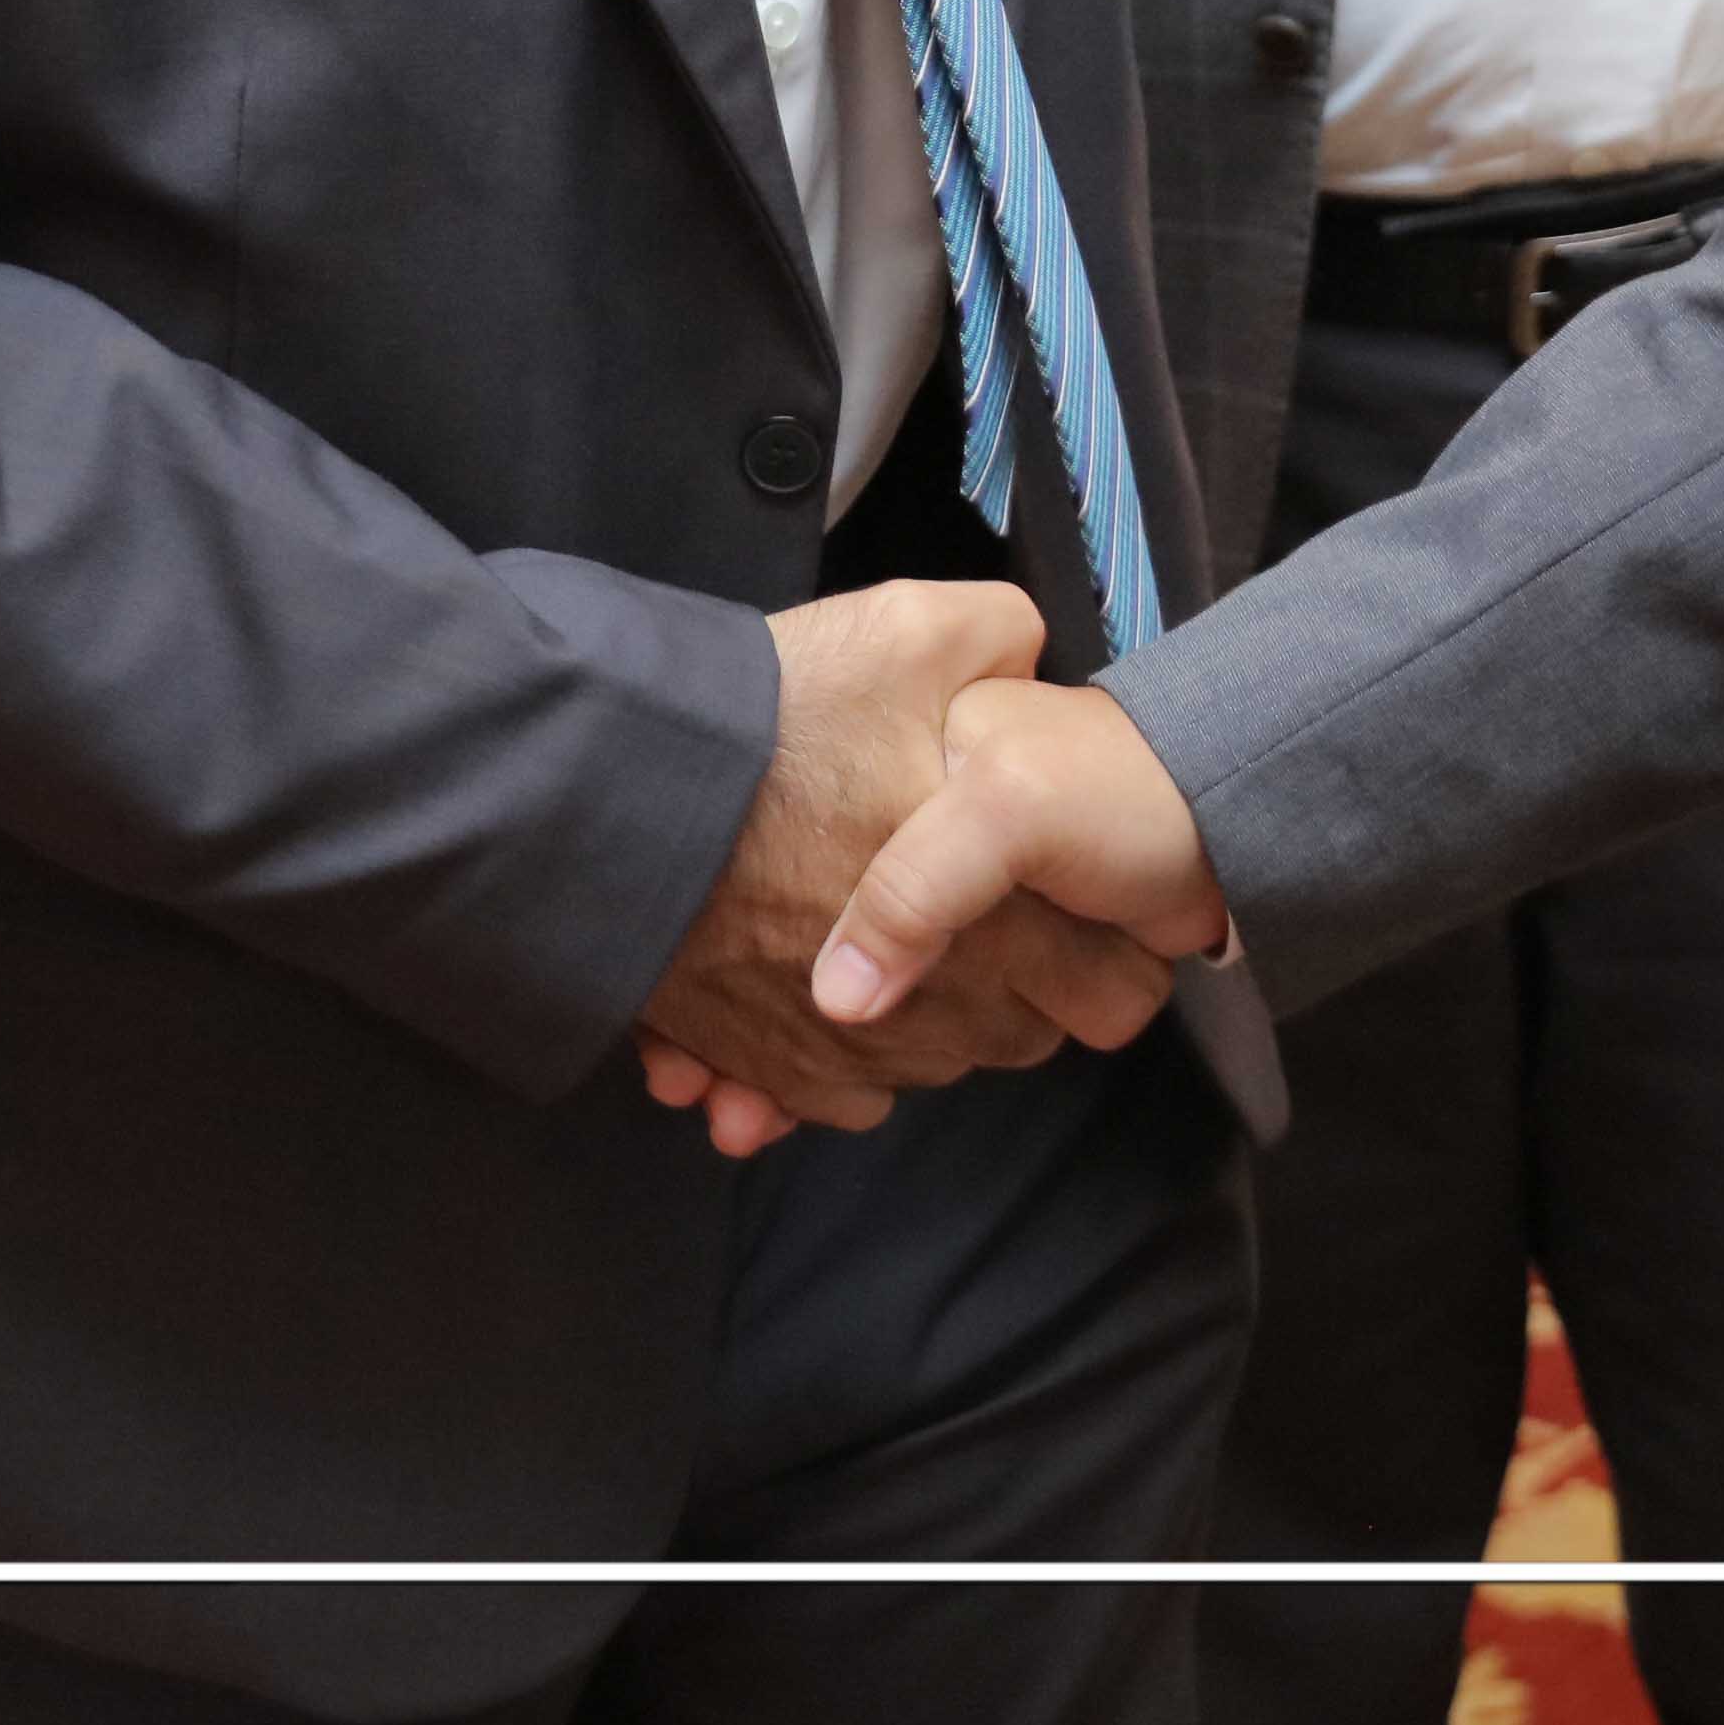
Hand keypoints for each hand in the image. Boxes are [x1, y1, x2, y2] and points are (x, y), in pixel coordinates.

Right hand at [627, 583, 1184, 1160]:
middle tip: (984, 920)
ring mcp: (849, 1053)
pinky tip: (808, 989)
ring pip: (928, 1062)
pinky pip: (835, 1090)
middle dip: (1016, 989)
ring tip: (894, 948)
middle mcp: (936, 1011)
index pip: (1112, 989)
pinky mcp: (768, 1071)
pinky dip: (825, 1055)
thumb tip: (1029, 666)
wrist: (611, 799)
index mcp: (997, 919)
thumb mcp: (911, 633)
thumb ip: (1000, 643)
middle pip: (1022, 1037)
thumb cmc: (774, 718)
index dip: (1112, 950)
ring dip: (921, 1021)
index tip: (1083, 906)